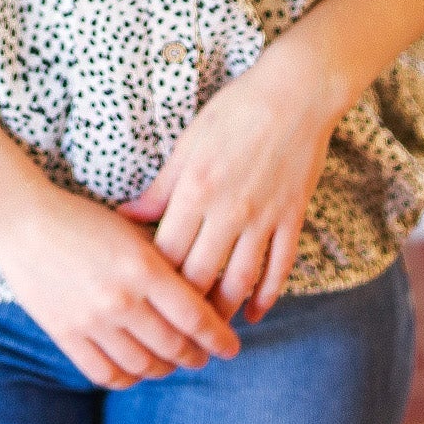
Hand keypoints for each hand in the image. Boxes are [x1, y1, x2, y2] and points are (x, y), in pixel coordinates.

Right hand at [0, 180, 241, 388]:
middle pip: (174, 346)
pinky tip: (136, 369)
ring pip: (144, 365)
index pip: (195, 316)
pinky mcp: (66, 335)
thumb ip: (164, 260)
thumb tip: (203, 288)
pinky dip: (128, 378)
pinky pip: (107, 373)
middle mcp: (122, 299)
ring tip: (171, 362)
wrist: (23, 222)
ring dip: (165, 368)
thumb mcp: (131, 230)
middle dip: (196, 355)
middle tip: (205, 356)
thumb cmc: (82, 220)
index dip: (219, 338)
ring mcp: (92, 321)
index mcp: (144, 267)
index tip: (231, 347)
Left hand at [115, 49, 341, 321]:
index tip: (142, 296)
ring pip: (239, 280)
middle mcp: (228, 210)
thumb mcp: (188, 143)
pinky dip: (266, 295)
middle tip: (170, 328)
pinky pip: (279, 267)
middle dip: (184, 307)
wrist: (296, 93)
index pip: (167, 252)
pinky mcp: (292, 218)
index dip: (153, 280)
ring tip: (208, 330)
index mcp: (196, 190)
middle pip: (200, 274)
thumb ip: (160, 187)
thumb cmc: (236, 111)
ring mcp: (264, 217)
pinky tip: (253, 312)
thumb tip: (127, 217)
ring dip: (222, 310)